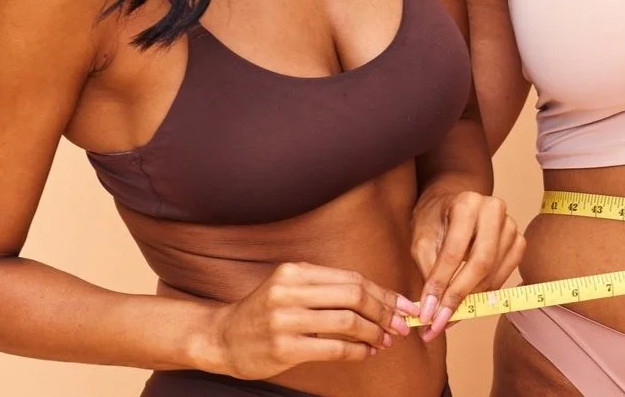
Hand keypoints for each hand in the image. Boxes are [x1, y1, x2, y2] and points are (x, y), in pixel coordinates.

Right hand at [199, 261, 407, 378]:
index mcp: (295, 271)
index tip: (403, 305)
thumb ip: (328, 290)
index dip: (383, 293)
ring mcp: (285, 320)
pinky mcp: (284, 348)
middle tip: (400, 325)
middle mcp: (290, 291)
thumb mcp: (291, 288)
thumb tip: (380, 299)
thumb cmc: (264, 313)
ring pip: (347, 321)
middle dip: (384, 311)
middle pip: (355, 296)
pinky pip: (333, 348)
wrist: (221, 338)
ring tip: (385, 340)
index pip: (352, 279)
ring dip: (374, 332)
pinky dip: (357, 351)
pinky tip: (366, 353)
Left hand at [409, 188, 524, 341]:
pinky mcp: (518, 241)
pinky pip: (505, 275)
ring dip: (470, 300)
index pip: (454, 251)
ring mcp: (511, 225)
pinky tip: (468, 301)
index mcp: (467, 203)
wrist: (452, 203)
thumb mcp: (421, 241)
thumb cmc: (434, 220)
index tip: (427, 313)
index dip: (440, 284)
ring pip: (493, 272)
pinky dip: (485, 293)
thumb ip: (428, 273)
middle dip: (459, 297)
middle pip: (481, 263)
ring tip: (449, 317)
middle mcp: (494, 210)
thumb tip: (432, 311)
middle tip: (440, 322)